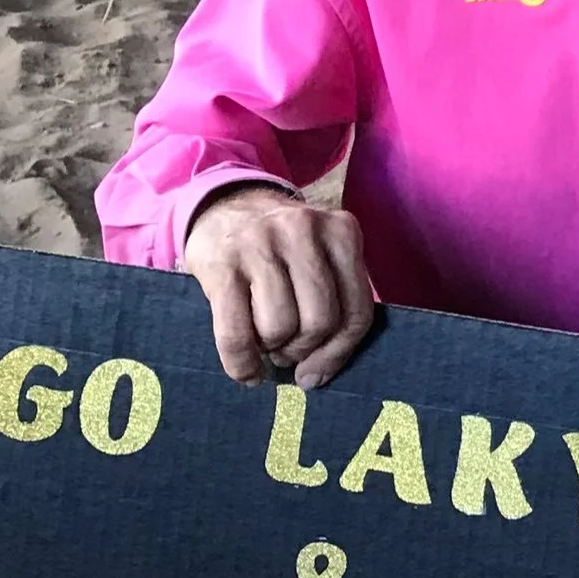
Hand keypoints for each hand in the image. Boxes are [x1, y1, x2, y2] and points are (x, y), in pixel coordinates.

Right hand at [182, 184, 374, 387]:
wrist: (223, 206)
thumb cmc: (282, 246)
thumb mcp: (321, 255)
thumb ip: (336, 298)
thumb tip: (322, 370)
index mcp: (341, 232)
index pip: (357, 311)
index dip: (339, 352)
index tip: (319, 372)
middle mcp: (304, 231)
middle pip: (320, 322)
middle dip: (303, 350)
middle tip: (288, 352)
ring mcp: (260, 244)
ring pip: (280, 328)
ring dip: (272, 350)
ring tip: (266, 341)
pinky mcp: (221, 264)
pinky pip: (236, 334)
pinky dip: (242, 364)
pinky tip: (245, 369)